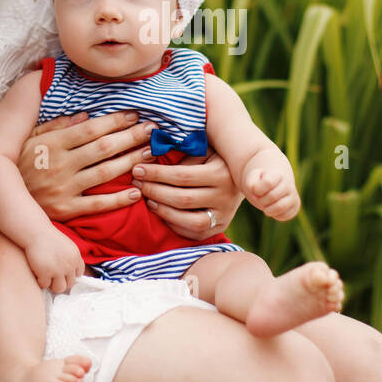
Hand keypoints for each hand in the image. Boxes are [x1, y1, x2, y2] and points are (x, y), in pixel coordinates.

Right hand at [18, 110, 156, 221]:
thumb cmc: (20, 164)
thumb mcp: (32, 139)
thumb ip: (57, 126)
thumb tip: (86, 116)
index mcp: (53, 144)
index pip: (91, 129)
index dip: (115, 121)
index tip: (134, 115)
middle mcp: (60, 165)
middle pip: (103, 148)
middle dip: (131, 137)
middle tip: (152, 131)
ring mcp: (64, 189)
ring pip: (105, 173)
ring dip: (131, 162)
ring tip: (150, 153)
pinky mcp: (66, 210)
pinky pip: (98, 204)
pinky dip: (119, 199)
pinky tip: (137, 191)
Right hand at [25, 232, 85, 293]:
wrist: (36, 232)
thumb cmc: (49, 238)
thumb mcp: (67, 246)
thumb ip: (71, 258)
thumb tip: (71, 272)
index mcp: (76, 257)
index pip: (79, 274)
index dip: (70, 274)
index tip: (63, 273)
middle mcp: (69, 264)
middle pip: (70, 284)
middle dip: (61, 281)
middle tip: (52, 277)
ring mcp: (58, 269)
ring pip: (59, 288)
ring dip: (52, 284)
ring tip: (46, 278)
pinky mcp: (45, 272)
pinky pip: (45, 285)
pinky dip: (41, 281)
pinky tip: (38, 274)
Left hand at [131, 150, 245, 240]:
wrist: (245, 177)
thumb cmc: (214, 157)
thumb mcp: (203, 148)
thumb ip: (182, 150)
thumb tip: (150, 152)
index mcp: (221, 173)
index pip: (181, 176)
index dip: (156, 174)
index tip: (137, 169)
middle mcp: (225, 196)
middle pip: (182, 199)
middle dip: (154, 191)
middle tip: (136, 183)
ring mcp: (224, 215)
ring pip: (188, 221)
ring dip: (162, 211)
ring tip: (147, 199)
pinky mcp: (220, 228)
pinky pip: (193, 233)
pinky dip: (174, 224)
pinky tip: (161, 212)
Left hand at [243, 167, 299, 220]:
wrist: (272, 186)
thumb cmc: (260, 182)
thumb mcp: (252, 178)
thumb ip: (251, 182)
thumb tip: (254, 189)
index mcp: (277, 175)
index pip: (268, 183)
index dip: (258, 190)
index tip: (255, 190)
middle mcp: (288, 184)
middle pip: (272, 196)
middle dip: (261, 200)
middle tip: (259, 199)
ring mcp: (293, 196)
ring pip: (279, 207)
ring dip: (268, 209)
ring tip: (265, 206)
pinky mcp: (295, 207)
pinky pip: (283, 216)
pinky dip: (274, 215)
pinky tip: (273, 209)